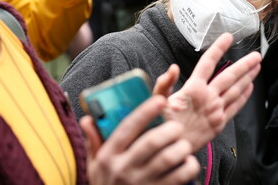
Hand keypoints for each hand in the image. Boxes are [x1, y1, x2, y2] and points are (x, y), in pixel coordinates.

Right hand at [81, 95, 199, 184]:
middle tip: (177, 126)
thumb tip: (87, 118)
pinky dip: (189, 166)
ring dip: (182, 147)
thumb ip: (93, 141)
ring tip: (183, 144)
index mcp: (108, 156)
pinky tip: (188, 162)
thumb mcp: (94, 166)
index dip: (146, 111)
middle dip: (170, 129)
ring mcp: (141, 183)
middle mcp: (123, 169)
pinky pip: (180, 176)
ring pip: (169, 157)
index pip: (128, 127)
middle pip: (152, 141)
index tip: (160, 100)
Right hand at [155, 33, 261, 151]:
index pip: (208, 63)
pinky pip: (236, 106)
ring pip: (236, 89)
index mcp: (193, 89)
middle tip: (256, 55)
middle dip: (244, 64)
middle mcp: (208, 98)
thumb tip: (173, 68)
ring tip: (257, 66)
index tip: (228, 37)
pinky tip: (250, 87)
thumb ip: (165, 83)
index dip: (218, 48)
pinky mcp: (220, 123)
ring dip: (248, 76)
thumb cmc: (162, 125)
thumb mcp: (158, 102)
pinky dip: (244, 95)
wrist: (170, 151)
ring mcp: (216, 110)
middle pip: (229, 76)